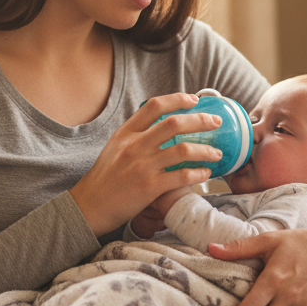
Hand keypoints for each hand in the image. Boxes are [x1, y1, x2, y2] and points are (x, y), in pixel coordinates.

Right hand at [70, 94, 221, 235]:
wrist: (89, 206)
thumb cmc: (105, 178)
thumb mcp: (115, 147)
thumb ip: (136, 135)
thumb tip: (162, 125)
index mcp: (126, 132)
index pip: (154, 106)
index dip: (178, 99)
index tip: (195, 99)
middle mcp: (134, 145)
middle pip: (174, 123)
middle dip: (200, 121)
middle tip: (216, 123)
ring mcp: (142, 166)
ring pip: (182, 150)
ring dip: (205, 150)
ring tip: (216, 153)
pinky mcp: (149, 187)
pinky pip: (181, 176)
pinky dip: (198, 173)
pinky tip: (205, 173)